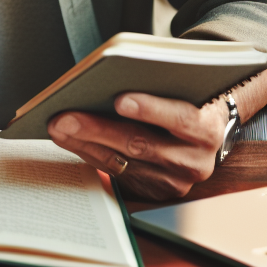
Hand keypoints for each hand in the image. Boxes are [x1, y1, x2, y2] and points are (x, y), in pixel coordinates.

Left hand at [48, 93, 227, 200]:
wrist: (207, 131)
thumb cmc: (190, 98)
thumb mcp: (188, 87)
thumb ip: (163, 82)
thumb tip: (112, 75)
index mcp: (208, 129)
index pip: (180, 119)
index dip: (150, 110)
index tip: (119, 99)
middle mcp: (194, 162)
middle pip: (141, 145)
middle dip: (98, 129)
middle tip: (65, 116)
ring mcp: (173, 181)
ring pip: (123, 163)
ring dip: (85, 143)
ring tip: (58, 126)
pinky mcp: (154, 191)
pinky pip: (116, 173)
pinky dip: (90, 154)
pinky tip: (69, 138)